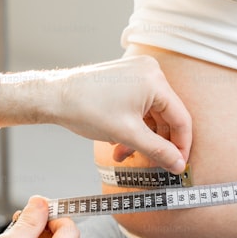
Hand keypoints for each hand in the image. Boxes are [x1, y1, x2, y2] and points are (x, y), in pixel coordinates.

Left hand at [56, 55, 191, 172]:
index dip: (181, 146)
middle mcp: (150, 72)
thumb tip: (178, 164)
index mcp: (155, 80)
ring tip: (124, 153)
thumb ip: (158, 151)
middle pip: (167, 117)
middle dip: (156, 143)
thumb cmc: (86, 108)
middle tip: (150, 164)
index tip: (179, 165)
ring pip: (152, 115)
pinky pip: (140, 107)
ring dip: (142, 137)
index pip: (181, 119)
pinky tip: (121, 141)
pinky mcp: (127, 79)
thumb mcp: (128, 135)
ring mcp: (138, 74)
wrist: (55, 96)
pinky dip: (134, 126)